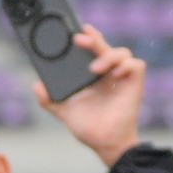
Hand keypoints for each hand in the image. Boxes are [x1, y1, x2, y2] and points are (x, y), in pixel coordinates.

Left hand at [44, 25, 147, 167]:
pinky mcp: (135, 84)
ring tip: (94, 68)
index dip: (89, 37)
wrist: (104, 143)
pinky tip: (113, 75)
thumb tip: (36, 85)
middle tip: (79, 39)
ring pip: (122, 52)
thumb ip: (49, 100)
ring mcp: (122, 78)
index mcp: (94, 75)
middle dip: (93, 39)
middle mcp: (109, 73)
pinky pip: (136, 65)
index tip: (79, 29)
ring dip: (108, 55)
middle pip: (104, 46)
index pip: (93, 49)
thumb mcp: (65, 111)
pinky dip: (125, 66)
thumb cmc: (89, 128)